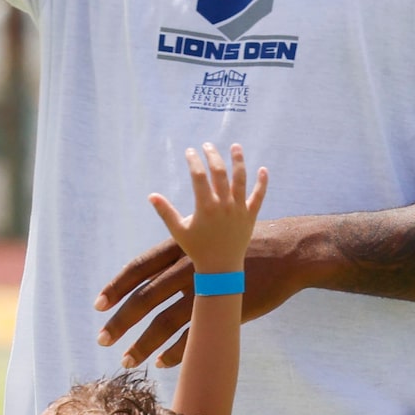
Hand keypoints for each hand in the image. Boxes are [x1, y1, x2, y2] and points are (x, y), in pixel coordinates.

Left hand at [93, 219, 301, 369]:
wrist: (288, 250)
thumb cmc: (246, 241)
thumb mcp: (207, 239)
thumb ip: (178, 257)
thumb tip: (153, 273)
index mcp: (181, 247)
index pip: (139, 267)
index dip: (116, 287)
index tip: (97, 305)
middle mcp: (189, 267)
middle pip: (146, 298)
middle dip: (121, 321)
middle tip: (101, 339)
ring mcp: (208, 290)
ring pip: (166, 321)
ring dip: (144, 344)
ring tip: (126, 360)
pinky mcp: (227, 310)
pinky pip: (196, 336)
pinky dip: (176, 352)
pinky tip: (160, 364)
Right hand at [145, 143, 268, 279]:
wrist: (220, 268)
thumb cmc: (197, 249)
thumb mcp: (178, 230)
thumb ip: (165, 212)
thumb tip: (151, 195)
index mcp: (205, 207)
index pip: (199, 176)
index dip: (194, 161)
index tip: (190, 152)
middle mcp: (224, 205)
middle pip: (219, 173)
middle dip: (213, 156)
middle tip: (208, 145)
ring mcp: (239, 209)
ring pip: (241, 180)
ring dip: (238, 161)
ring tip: (235, 146)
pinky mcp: (250, 216)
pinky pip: (259, 196)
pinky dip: (262, 182)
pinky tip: (263, 169)